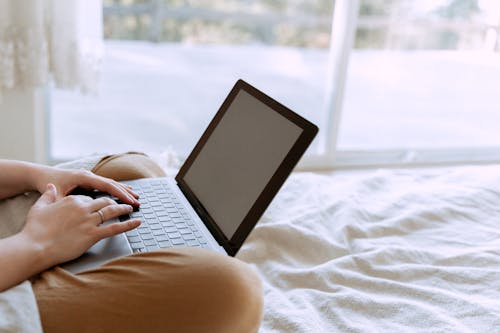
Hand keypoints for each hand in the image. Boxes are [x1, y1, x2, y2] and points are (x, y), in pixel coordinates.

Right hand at [21, 184, 140, 269]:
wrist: (35, 246)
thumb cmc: (34, 229)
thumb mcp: (39, 207)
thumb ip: (48, 196)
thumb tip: (51, 187)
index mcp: (72, 201)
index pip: (89, 198)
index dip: (96, 201)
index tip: (102, 202)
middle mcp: (83, 208)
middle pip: (104, 201)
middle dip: (115, 201)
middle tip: (123, 202)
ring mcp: (89, 221)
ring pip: (112, 211)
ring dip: (123, 208)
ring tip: (131, 207)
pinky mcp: (93, 234)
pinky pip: (115, 228)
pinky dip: (128, 225)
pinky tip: (137, 222)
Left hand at [32, 166, 139, 206]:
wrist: (40, 175)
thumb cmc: (47, 183)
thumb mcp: (55, 194)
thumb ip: (66, 200)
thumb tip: (74, 207)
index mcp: (84, 177)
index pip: (107, 185)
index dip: (120, 193)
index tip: (130, 201)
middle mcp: (89, 175)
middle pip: (112, 183)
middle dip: (126, 192)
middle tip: (138, 201)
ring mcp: (89, 177)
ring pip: (111, 183)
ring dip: (123, 189)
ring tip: (136, 196)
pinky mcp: (88, 180)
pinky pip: (106, 184)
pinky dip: (116, 188)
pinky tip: (123, 192)